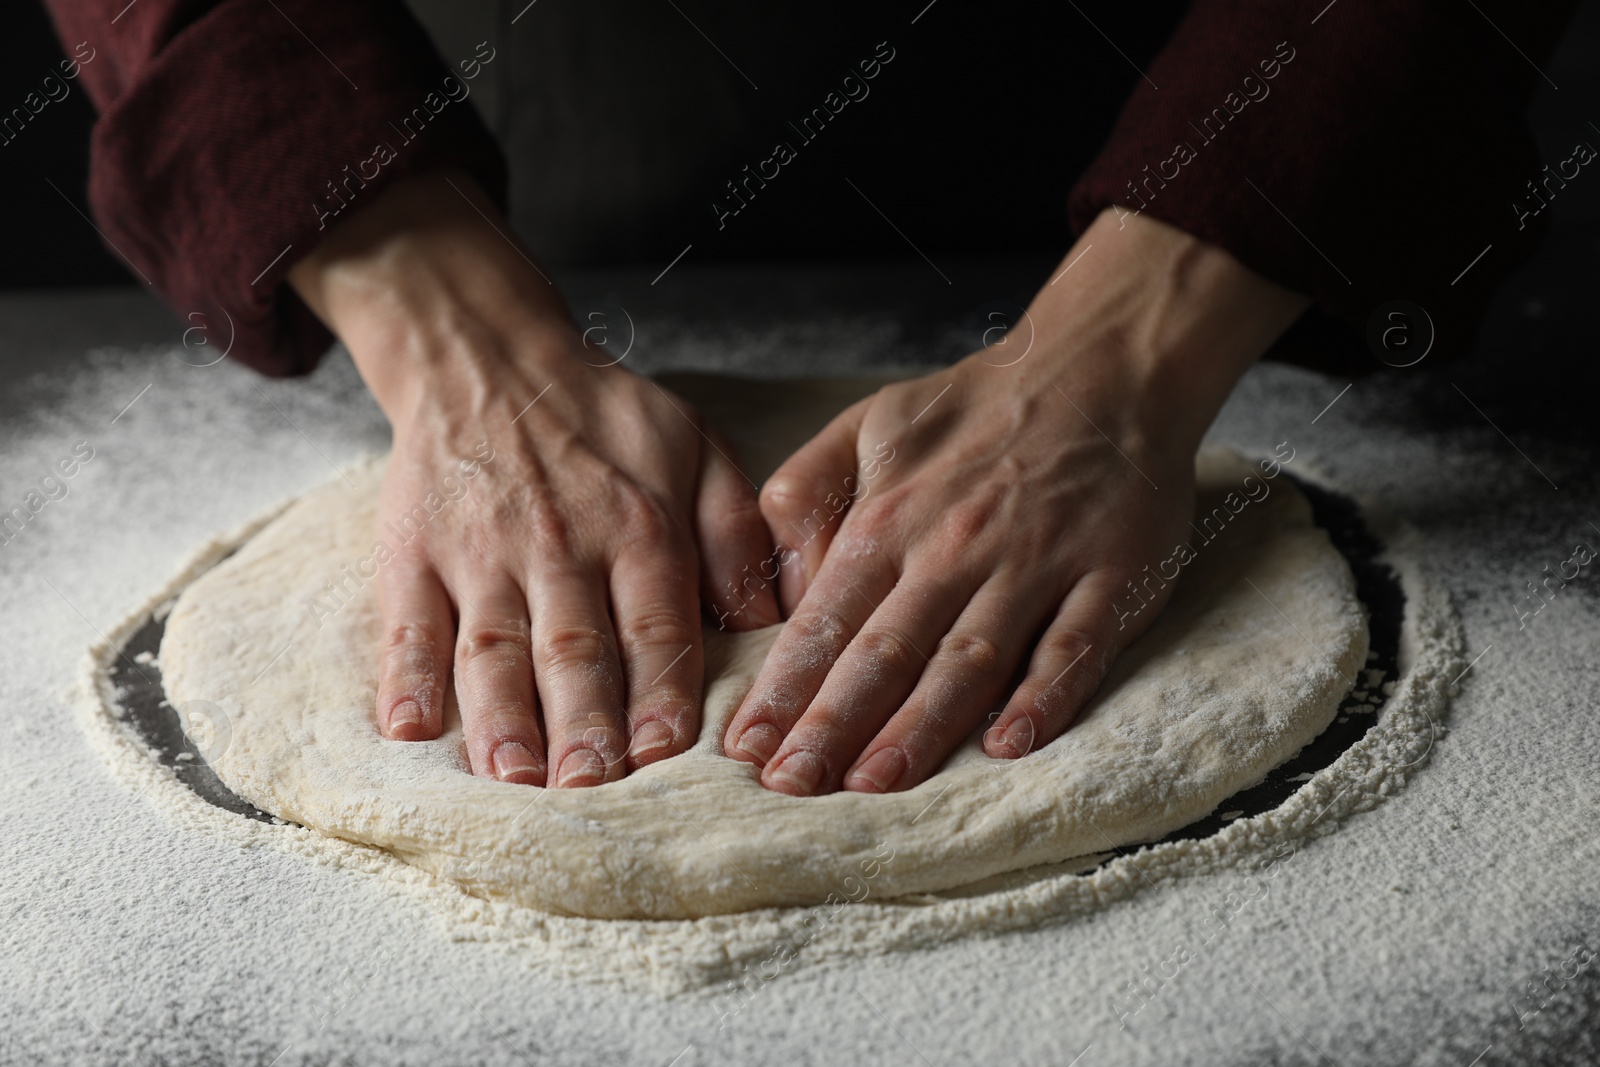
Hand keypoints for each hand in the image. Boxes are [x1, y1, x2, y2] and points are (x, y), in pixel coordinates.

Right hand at [290, 170, 778, 785]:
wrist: (488, 358)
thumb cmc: (604, 416)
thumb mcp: (695, 449)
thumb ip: (736, 533)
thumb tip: (771, 620)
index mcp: (638, 525)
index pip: (655, 623)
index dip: (662, 690)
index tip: (667, 752)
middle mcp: (560, 544)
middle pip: (574, 648)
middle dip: (585, 723)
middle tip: (591, 788)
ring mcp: (480, 552)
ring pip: (492, 646)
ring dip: (503, 717)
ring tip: (514, 778)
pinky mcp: (415, 553)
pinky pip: (409, 624)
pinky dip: (406, 676)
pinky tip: (409, 729)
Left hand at [723, 208, 1308, 794]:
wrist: (1106, 366)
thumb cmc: (978, 409)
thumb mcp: (868, 423)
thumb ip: (806, 492)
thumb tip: (775, 583)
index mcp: (890, 517)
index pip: (824, 619)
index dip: (783, 688)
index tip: (744, 748)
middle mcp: (954, 547)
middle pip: (885, 651)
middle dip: (832, 723)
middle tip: (790, 786)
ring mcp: (1036, 564)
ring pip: (970, 659)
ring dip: (921, 725)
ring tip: (875, 782)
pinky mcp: (1110, 577)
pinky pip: (1074, 647)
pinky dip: (1044, 697)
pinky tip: (1011, 745)